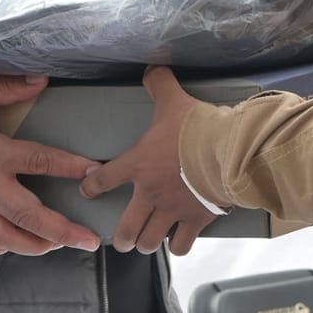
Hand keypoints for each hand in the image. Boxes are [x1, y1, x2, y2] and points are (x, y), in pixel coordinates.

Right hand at [0, 75, 100, 256]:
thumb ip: (6, 87)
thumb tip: (41, 81)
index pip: (38, 161)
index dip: (69, 167)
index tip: (93, 172)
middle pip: (27, 216)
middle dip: (61, 231)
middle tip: (88, 240)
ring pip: (3, 237)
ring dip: (34, 245)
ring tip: (58, 246)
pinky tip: (13, 245)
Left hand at [78, 65, 217, 256]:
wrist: (225, 152)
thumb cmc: (195, 128)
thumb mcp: (173, 100)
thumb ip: (159, 84)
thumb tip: (152, 67)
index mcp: (137, 165)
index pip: (104, 179)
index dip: (92, 187)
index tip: (87, 190)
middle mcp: (150, 193)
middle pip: (126, 228)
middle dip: (121, 237)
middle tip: (121, 239)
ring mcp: (172, 211)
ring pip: (149, 241)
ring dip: (145, 244)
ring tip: (145, 244)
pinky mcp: (196, 221)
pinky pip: (181, 244)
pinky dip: (178, 246)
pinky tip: (177, 243)